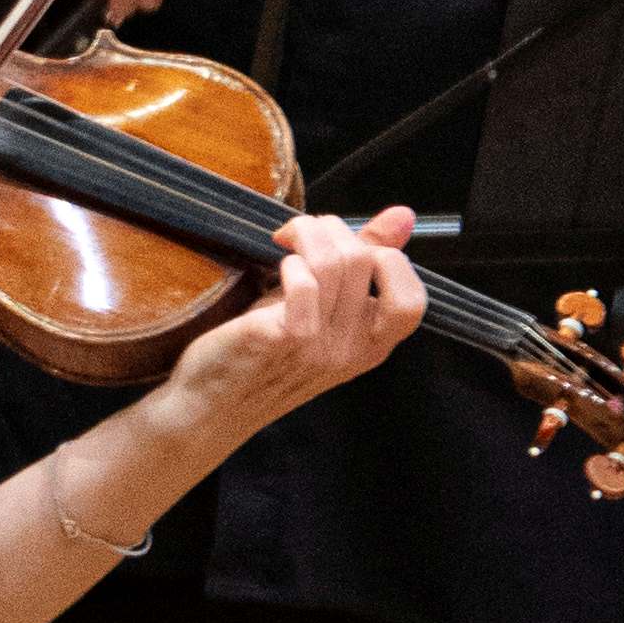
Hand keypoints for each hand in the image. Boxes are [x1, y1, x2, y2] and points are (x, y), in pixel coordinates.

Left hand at [154, 205, 424, 438]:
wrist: (211, 406)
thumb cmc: (263, 354)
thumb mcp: (323, 311)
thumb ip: (364, 266)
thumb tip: (404, 216)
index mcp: (372, 346)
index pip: (412, 301)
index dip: (390, 259)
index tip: (349, 246)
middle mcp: (353, 350)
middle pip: (366, 260)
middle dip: (332, 228)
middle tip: (301, 233)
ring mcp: (320, 346)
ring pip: (336, 262)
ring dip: (307, 233)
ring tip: (285, 238)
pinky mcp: (283, 338)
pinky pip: (303, 283)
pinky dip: (290, 261)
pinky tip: (276, 265)